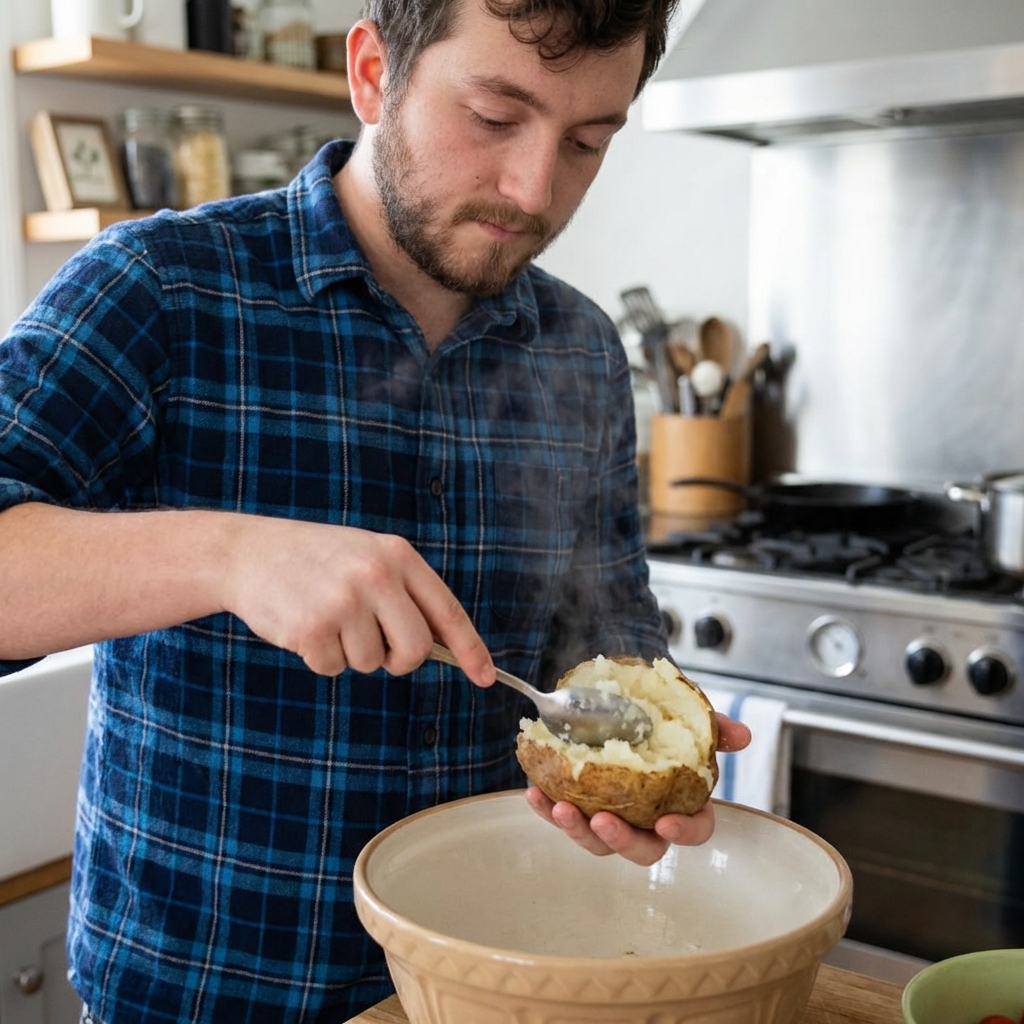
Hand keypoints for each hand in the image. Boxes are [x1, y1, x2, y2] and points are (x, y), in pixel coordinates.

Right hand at [220, 517, 493, 682]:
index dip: (469, 648)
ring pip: (371, 663)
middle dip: (398, 659)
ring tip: (327, 617)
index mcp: (397, 555)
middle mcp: (376, 575)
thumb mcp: (368, 556)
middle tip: (373, 643)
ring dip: (350, 653)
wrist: (249, 552)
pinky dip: (321, 658)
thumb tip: (444, 647)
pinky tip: (305, 625)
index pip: (446, 610)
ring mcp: (344, 601)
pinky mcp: (313, 628)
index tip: (485, 677)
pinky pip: (334, 669)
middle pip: (415, 650)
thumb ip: (405, 594)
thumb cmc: (317, 560)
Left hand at [524, 713, 751, 866]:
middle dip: (621, 840)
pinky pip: (562, 816)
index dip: (684, 833)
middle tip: (603, 821)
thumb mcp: (687, 718)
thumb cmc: (661, 720)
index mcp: (683, 804)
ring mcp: (611, 819)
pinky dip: (546, 808)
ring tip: (559, 808)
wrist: (623, 705)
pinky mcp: (578, 808)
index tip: (667, 824)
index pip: (695, 831)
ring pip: (597, 842)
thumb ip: (712, 727)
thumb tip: (742, 735)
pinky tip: (533, 792)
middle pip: (642, 849)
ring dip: (576, 829)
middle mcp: (647, 821)